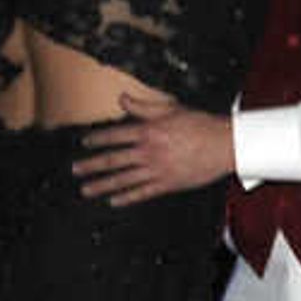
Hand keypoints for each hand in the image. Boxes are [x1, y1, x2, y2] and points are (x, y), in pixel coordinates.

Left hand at [73, 93, 235, 206]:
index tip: (84, 143)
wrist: (226, 144)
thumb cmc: (200, 124)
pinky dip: (127, 198)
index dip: (98, 139)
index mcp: (149, 131)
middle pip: (114, 159)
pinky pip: (142, 192)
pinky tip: (113, 201)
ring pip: (123, 179)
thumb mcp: (171, 109)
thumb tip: (122, 98)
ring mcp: (157, 170)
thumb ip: (143, 106)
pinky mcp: (167, 184)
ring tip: (85, 190)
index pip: (116, 135)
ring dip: (102, 185)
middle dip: (92, 165)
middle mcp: (149, 152)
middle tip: (74, 170)